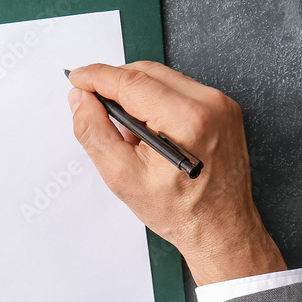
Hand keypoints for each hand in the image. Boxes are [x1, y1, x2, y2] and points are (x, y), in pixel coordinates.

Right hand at [68, 62, 285, 285]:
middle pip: (147, 72)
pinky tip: (148, 128)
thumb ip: (94, 132)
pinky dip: (156, 100)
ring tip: (125, 128)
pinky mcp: (225, 109)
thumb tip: (80, 101)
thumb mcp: (122, 177)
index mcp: (186, 120)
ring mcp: (221, 105)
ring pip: (163, 78)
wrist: (221, 229)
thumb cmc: (179, 211)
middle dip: (114, 83)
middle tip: (93, 104)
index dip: (97, 76)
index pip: (130, 81)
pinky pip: (180, 89)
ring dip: (135, 92)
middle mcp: (209, 105)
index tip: (77, 78)